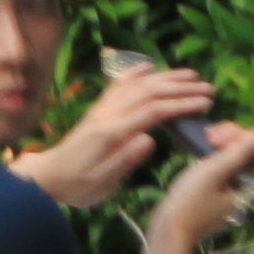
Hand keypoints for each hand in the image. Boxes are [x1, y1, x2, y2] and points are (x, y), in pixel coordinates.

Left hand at [11, 56, 212, 207]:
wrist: (47, 178)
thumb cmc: (76, 186)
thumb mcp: (101, 182)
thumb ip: (124, 160)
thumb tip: (149, 139)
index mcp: (110, 134)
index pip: (152, 111)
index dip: (180, 104)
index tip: (204, 103)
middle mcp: (106, 115)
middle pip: (148, 91)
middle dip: (180, 87)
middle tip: (207, 88)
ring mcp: (101, 109)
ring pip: (136, 84)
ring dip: (165, 77)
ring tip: (191, 75)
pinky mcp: (98, 110)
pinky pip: (118, 84)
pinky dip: (135, 73)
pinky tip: (149, 66)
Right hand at [147, 121, 253, 251]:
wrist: (170, 231)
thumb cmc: (189, 203)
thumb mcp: (214, 172)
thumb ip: (241, 151)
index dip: (252, 141)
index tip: (226, 140)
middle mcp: (251, 192)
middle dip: (237, 139)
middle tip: (212, 138)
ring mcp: (237, 192)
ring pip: (242, 157)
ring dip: (226, 142)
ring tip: (207, 140)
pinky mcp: (224, 192)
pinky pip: (230, 166)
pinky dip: (219, 154)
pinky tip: (205, 148)